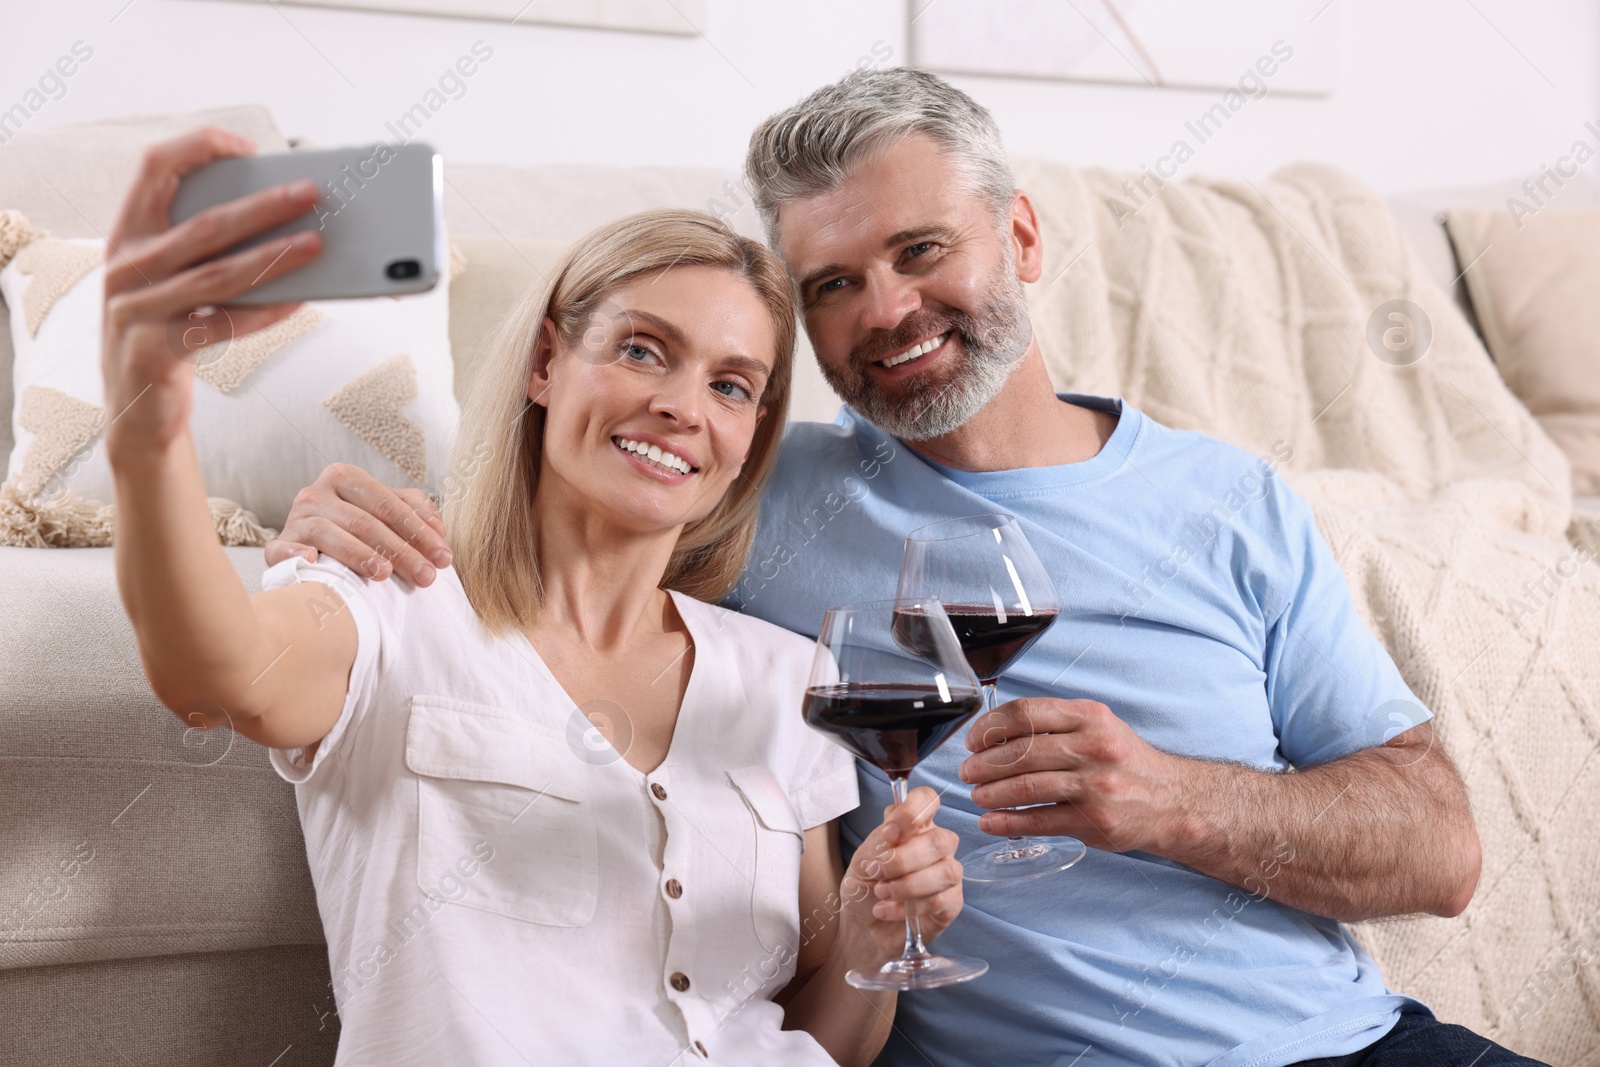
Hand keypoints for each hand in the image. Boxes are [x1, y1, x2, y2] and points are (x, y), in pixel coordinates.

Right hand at [101, 127, 320, 461]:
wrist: (135, 405)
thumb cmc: (165, 328)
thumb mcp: (170, 278)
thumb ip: (203, 247)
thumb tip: (282, 220)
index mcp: (128, 233)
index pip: (154, 167)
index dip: (200, 148)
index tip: (248, 146)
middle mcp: (125, 265)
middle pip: (203, 224)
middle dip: (262, 206)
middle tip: (309, 193)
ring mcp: (135, 308)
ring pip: (218, 275)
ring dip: (273, 257)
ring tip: (316, 244)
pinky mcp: (155, 349)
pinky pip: (223, 325)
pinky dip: (265, 311)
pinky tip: (300, 300)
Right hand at [264, 462, 450, 584]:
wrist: (308, 548)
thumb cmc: (357, 530)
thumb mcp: (387, 513)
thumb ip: (415, 511)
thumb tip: (438, 530)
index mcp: (346, 478)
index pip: (388, 504)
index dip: (419, 531)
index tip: (444, 557)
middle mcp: (317, 493)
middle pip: (365, 522)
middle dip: (401, 550)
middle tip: (426, 576)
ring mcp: (295, 519)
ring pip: (330, 533)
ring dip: (359, 554)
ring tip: (384, 573)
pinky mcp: (278, 545)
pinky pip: (283, 549)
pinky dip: (296, 554)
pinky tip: (312, 560)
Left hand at [837, 786, 962, 962]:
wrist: (862, 927)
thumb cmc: (865, 887)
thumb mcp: (862, 860)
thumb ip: (880, 842)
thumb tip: (894, 831)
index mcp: (914, 827)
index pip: (927, 801)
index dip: (913, 811)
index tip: (889, 833)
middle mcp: (936, 846)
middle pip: (940, 839)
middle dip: (904, 859)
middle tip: (878, 873)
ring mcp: (947, 874)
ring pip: (946, 871)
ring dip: (907, 885)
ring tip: (881, 894)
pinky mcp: (951, 904)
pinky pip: (941, 900)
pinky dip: (908, 907)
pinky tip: (887, 910)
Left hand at [959, 697, 1185, 854]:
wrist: (1173, 802)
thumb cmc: (1125, 762)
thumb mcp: (1098, 727)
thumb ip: (1056, 723)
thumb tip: (995, 730)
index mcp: (1089, 718)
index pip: (1025, 714)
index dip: (989, 727)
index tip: (972, 740)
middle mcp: (1093, 748)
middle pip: (1020, 752)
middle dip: (983, 764)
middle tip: (966, 772)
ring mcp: (1094, 786)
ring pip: (1024, 787)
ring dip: (990, 793)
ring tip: (976, 797)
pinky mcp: (1093, 822)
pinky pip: (1038, 821)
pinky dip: (1006, 822)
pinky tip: (989, 822)